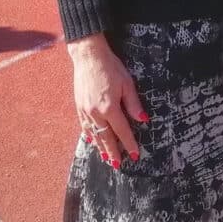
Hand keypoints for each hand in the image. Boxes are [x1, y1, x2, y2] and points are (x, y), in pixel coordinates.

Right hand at [68, 33, 146, 169]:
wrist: (89, 57)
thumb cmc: (111, 67)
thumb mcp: (127, 83)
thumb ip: (133, 104)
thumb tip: (143, 119)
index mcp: (109, 107)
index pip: (122, 130)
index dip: (129, 143)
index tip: (135, 154)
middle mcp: (96, 112)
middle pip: (106, 137)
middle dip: (113, 152)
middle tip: (118, 164)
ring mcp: (85, 110)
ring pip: (94, 134)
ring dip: (100, 147)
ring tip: (106, 158)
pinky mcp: (79, 106)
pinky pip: (84, 126)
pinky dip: (89, 136)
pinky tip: (92, 141)